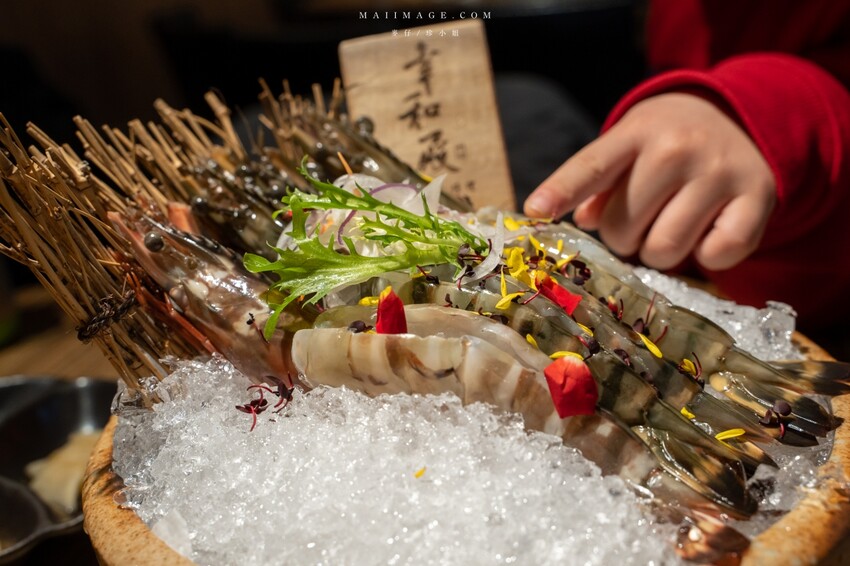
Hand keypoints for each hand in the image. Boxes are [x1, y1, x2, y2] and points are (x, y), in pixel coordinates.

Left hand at [523, 93, 775, 270]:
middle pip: (622, 228)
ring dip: (657, 252)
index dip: (561, 191)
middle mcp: (678, 147)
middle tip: (638, 221)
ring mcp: (719, 171)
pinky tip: (707, 230)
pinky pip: (716, 256)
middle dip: (622, 237)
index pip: (592, 166)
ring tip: (667, 227)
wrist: (739, 118)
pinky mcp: (757, 197)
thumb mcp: (627, 148)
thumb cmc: (666, 143)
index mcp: (636, 133)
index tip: (535, 210)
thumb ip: (597, 183)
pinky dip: (707, 256)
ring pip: (663, 251)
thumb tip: (584, 220)